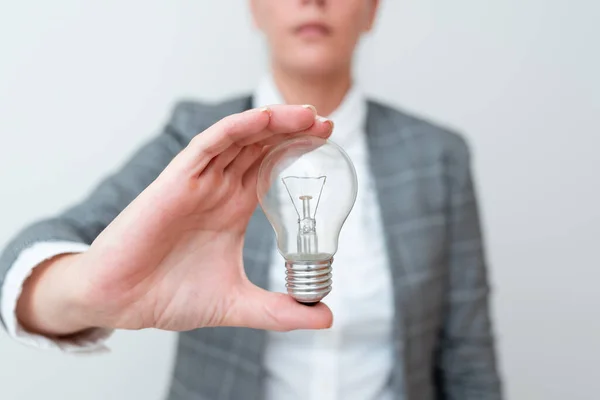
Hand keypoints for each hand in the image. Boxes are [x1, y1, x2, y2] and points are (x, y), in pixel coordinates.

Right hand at [17, 105, 333, 335]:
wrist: (120, 304)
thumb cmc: (169, 297)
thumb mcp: (237, 303)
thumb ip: (280, 311)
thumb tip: (325, 318)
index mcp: (233, 209)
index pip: (271, 168)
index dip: (298, 151)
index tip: (329, 141)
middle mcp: (218, 190)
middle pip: (261, 147)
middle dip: (294, 131)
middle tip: (326, 122)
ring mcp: (197, 182)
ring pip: (239, 139)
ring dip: (272, 123)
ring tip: (306, 114)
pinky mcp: (175, 181)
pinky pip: (208, 146)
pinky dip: (235, 129)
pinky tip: (263, 120)